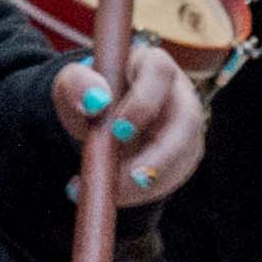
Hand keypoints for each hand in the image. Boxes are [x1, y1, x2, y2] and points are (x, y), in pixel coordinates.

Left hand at [57, 44, 209, 199]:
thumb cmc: (92, 93)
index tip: (117, 130)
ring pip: (184, 156)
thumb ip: (77, 83)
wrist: (100, 116)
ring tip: (111, 193)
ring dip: (150, 181)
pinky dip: (143, 192)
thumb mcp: (74, 84)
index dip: (143, 102)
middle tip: (129, 179)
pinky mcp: (183, 155)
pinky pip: (172, 178)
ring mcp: (185, 126)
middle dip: (160, 155)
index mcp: (151, 65)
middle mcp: (177, 93)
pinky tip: (115, 195)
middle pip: (187, 121)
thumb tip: (95, 100)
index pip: (159, 72)